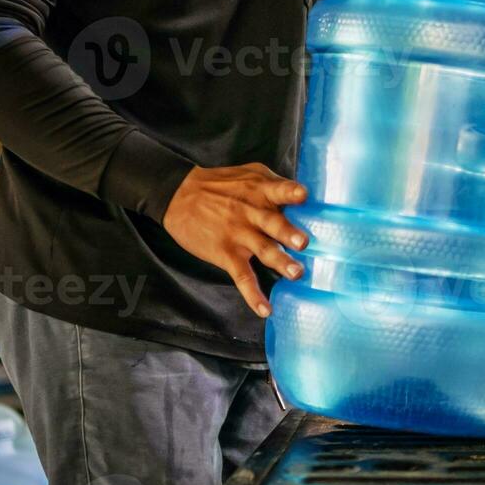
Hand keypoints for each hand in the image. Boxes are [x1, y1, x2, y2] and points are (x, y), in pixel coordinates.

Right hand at [161, 163, 309, 318]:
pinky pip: (242, 276)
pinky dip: (253, 295)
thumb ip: (275, 183)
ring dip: (280, 262)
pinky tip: (265, 309)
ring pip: (263, 250)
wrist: (179, 196)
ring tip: (295, 273)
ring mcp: (238, 234)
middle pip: (272, 223)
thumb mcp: (248, 174)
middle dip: (288, 233)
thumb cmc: (220, 185)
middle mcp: (251, 213)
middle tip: (303, 243)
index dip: (291, 192)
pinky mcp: (226, 253)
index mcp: (259, 190)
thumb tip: (305, 195)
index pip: (278, 190)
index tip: (303, 195)